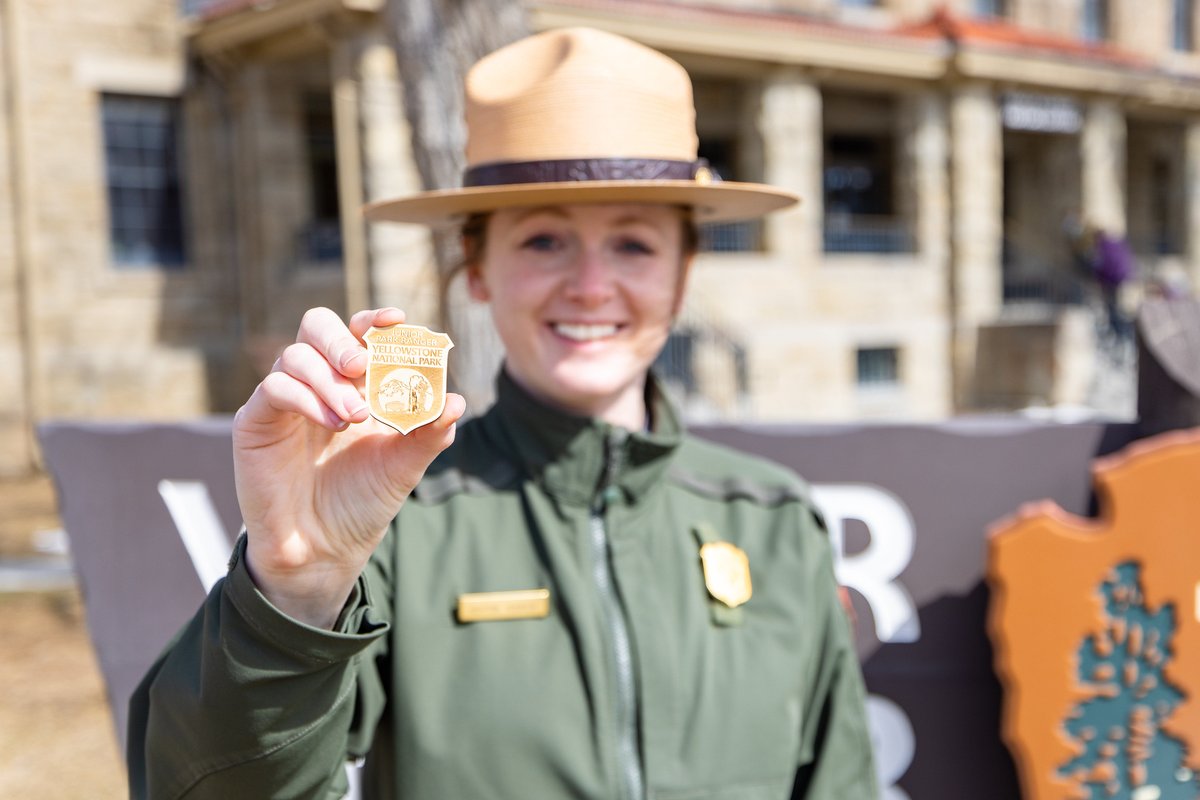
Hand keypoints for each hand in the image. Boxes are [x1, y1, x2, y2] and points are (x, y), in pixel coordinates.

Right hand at [232, 307, 465, 627]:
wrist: (325, 550)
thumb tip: (457, 401)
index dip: (373, 320)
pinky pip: (274, 388)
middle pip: (316, 326)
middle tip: (362, 364)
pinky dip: (304, 396)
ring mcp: (284, 400)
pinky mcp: (255, 423)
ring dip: (329, 379)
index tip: (397, 320)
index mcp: (353, 384)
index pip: (357, 334)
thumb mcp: (404, 466)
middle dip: (342, 338)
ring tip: (355, 415)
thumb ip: (429, 433)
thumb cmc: (362, 501)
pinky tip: (331, 422)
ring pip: (295, 355)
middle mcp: (316, 383)